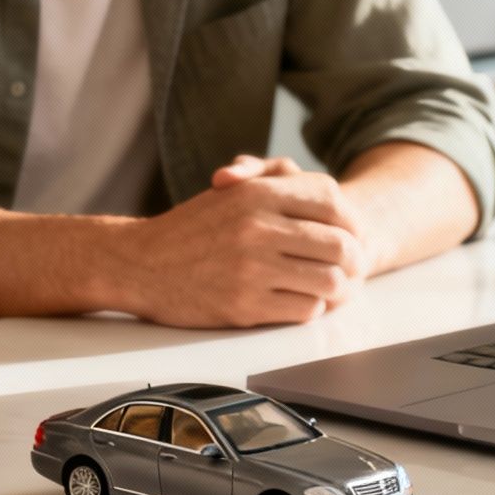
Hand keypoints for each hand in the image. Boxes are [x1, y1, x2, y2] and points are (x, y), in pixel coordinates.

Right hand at [117, 155, 371, 327]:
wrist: (139, 263)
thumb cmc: (191, 228)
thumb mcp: (230, 192)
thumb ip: (277, 184)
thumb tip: (334, 201)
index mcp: (257, 194)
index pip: (332, 203)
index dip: (353, 222)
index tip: (355, 236)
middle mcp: (257, 228)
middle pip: (340, 245)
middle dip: (354, 261)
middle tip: (353, 269)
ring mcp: (251, 269)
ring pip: (329, 281)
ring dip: (337, 289)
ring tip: (331, 290)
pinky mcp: (244, 305)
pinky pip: (305, 310)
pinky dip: (311, 308)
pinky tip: (300, 302)